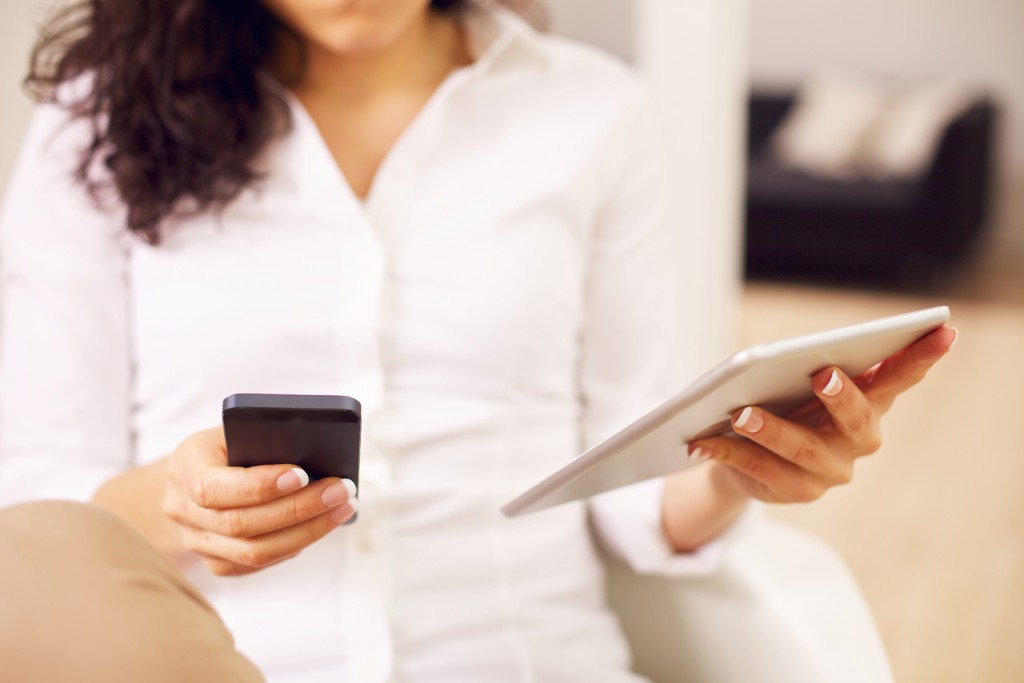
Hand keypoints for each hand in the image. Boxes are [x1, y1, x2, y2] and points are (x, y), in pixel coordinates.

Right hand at [162, 427, 357, 575]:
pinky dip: (295, 545)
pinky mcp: (216, 562)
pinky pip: (258, 564)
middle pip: (240, 524)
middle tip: (342, 491)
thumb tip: (316, 454)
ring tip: (343, 508)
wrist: (196, 474)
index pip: (213, 488)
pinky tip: (322, 525)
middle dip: (299, 508)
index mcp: (183, 467)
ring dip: (307, 532)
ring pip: (253, 552)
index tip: (303, 475)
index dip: (259, 485)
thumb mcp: (237, 429)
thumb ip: (264, 440)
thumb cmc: (229, 443)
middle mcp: (181, 509)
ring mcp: (196, 542)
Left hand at [689, 325, 956, 503]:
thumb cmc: (783, 403)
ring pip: (802, 450)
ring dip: (770, 429)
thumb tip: (781, 354)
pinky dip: (728, 452)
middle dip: (842, 396)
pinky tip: (702, 440)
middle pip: (856, 419)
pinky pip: (759, 470)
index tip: (941, 331)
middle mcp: (857, 440)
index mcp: (869, 403)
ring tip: (739, 413)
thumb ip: (804, 365)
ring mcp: (830, 471)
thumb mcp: (797, 381)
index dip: (922, 357)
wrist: (747, 458)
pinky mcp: (794, 492)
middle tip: (823, 373)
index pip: (901, 377)